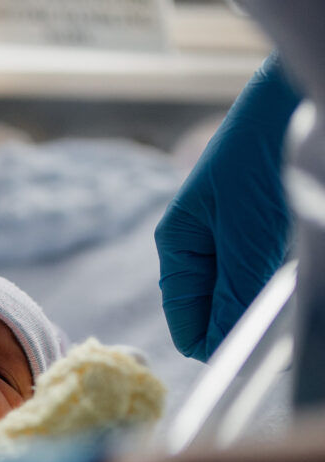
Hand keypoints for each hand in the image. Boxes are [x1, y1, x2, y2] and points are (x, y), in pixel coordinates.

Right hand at [155, 54, 300, 360]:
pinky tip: (292, 264)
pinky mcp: (262, 234)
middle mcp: (201, 250)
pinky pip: (266, 278)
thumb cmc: (256, 155)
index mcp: (178, 249)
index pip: (189, 326)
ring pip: (246, 299)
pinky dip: (282, 282)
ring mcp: (232, 242)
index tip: (257, 353)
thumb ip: (231, 293)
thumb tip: (222, 350)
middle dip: (247, 323)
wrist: (291, 98)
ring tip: (285, 272)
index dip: (218, 346)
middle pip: (217, 316)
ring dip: (269, 301)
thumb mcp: (242, 232)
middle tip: (277, 308)